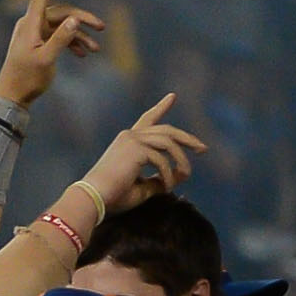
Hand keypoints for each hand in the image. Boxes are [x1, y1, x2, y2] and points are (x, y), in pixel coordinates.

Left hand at [0, 0, 101, 106]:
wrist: (13, 96)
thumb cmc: (27, 78)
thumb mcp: (46, 60)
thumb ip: (61, 39)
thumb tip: (74, 20)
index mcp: (30, 24)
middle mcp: (32, 24)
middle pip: (61, 12)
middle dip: (82, 19)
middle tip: (101, 28)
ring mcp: (35, 33)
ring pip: (62, 26)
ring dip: (79, 35)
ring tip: (95, 50)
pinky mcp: (38, 42)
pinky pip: (58, 36)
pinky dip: (71, 42)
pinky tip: (83, 54)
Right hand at [76, 98, 204, 219]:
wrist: (93, 198)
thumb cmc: (113, 197)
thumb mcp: (141, 188)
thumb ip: (158, 180)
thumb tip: (177, 178)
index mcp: (128, 141)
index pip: (148, 119)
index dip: (161, 107)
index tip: (172, 97)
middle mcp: (130, 135)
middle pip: (167, 130)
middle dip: (187, 138)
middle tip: (203, 148)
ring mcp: (132, 139)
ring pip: (169, 142)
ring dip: (181, 160)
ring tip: (186, 174)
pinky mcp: (135, 149)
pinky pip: (162, 160)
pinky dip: (169, 174)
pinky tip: (167, 186)